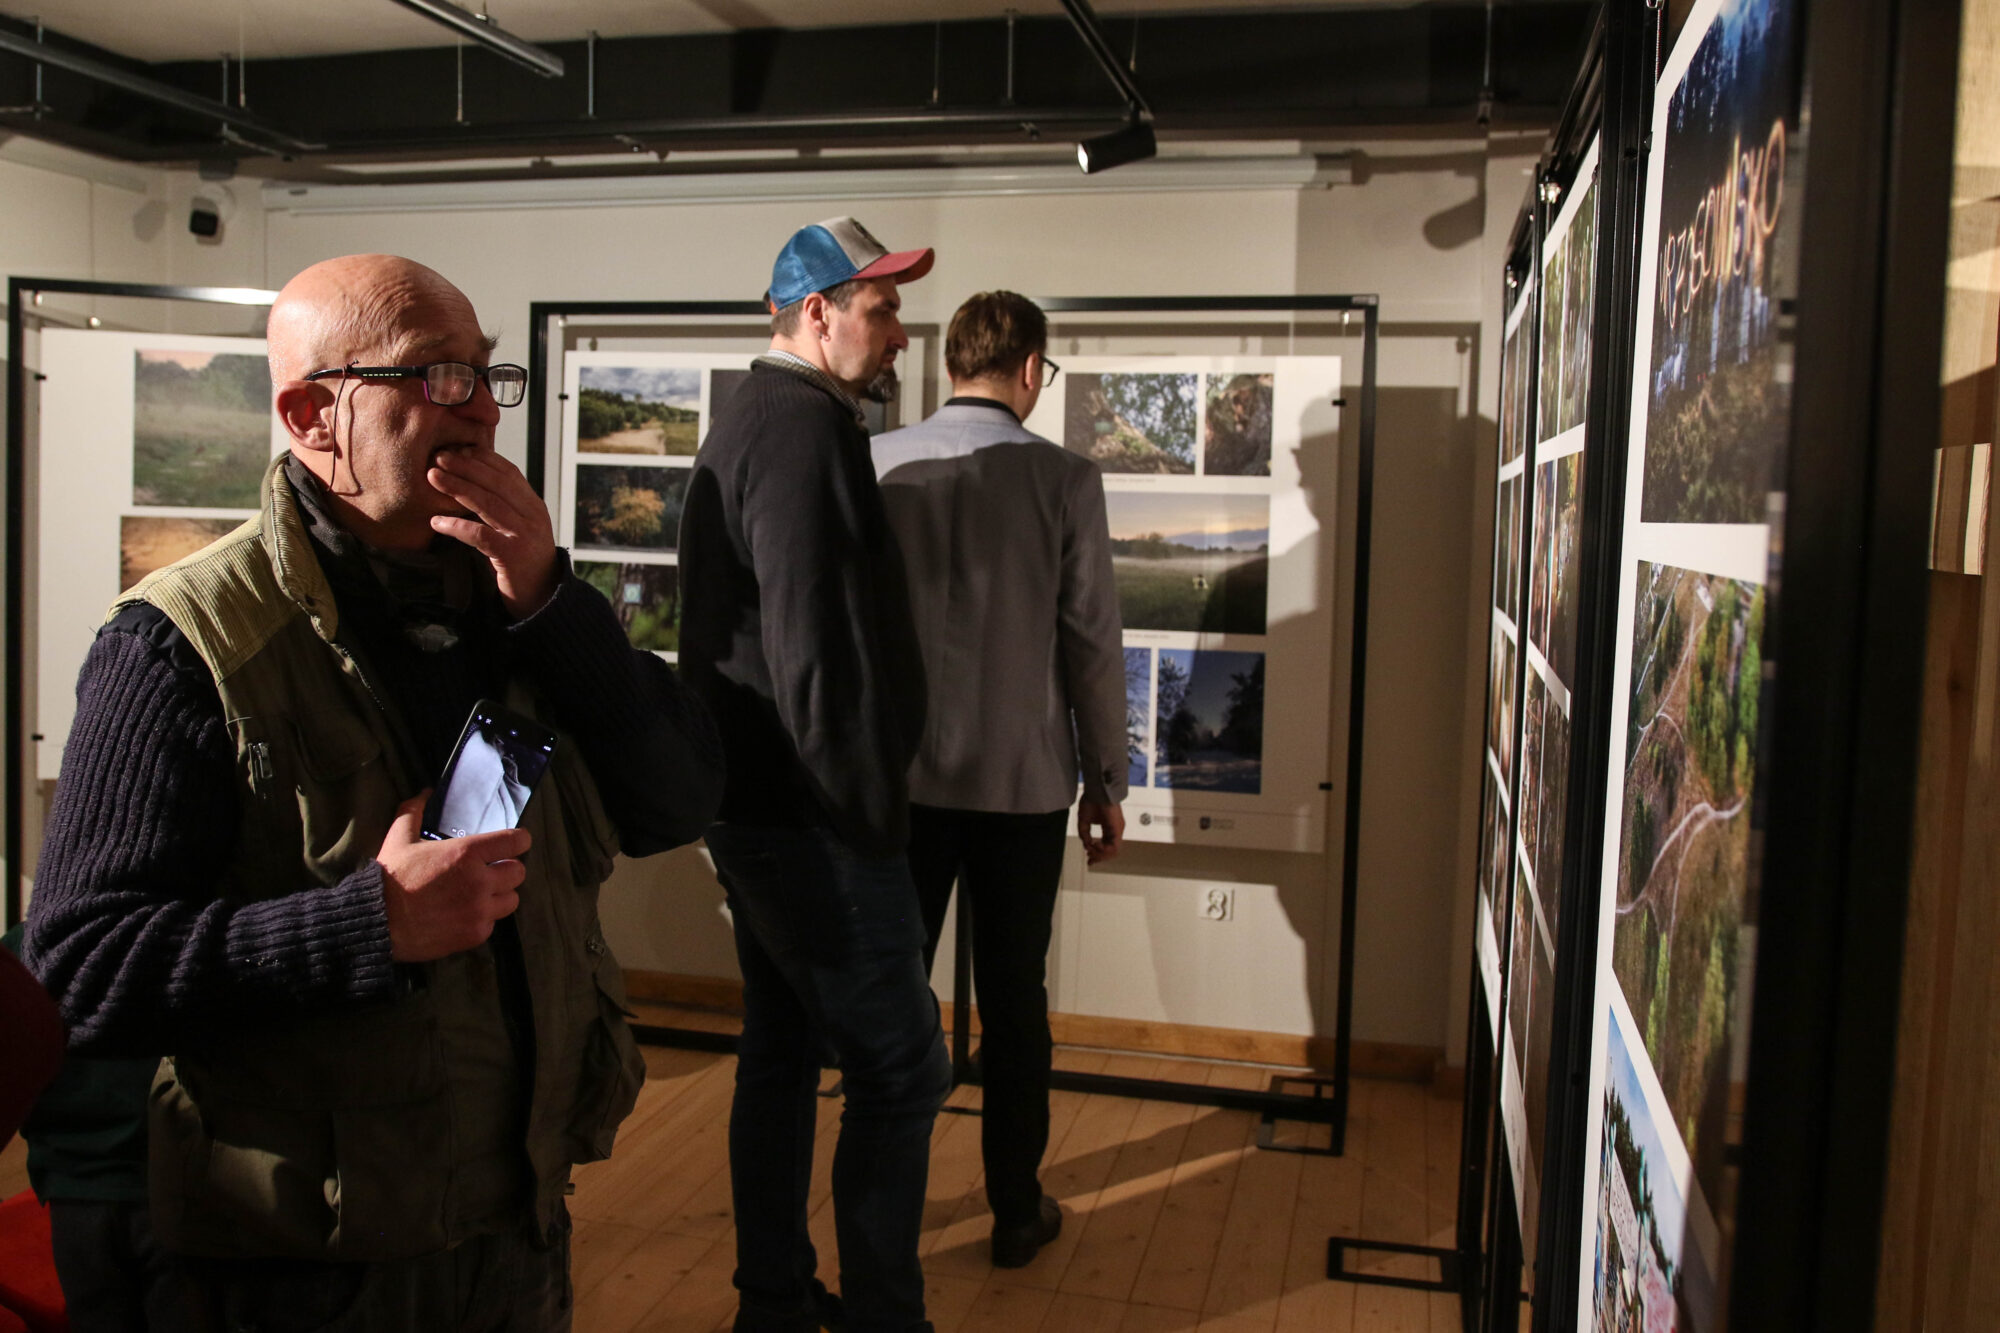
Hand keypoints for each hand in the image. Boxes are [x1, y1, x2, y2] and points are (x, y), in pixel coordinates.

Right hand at [376, 792, 530, 962]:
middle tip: (491, 871)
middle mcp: (479, 881)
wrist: (376, 921)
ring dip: (500, 895)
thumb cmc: (390, 877)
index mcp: (466, 853)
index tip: (516, 842)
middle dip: (508, 869)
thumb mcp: (399, 838)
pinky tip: (465, 914)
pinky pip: (493, 924)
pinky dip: (483, 919)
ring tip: (481, 894)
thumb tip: (425, 792)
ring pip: (511, 900)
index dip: (519, 840)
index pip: (516, 841)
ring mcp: (479, 910)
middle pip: (519, 872)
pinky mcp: (474, 934)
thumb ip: (414, 811)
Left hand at [427, 448, 557, 616]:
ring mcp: (525, 535)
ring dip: (457, 488)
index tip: (458, 449)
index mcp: (534, 506)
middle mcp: (533, 516)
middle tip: (438, 457)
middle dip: (465, 467)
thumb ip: (503, 507)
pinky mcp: (512, 556)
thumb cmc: (523, 562)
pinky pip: (480, 536)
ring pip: (488, 504)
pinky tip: (436, 522)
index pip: (509, 473)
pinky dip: (456, 526)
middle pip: (497, 483)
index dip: (483, 458)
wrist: (542, 598)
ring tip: (432, 477)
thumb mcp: (518, 528)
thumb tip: (471, 481)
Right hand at [1078, 801, 1123, 865]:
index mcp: (1109, 829)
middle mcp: (1115, 831)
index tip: (1089, 860)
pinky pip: (1114, 846)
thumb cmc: (1092, 800)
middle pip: (1110, 851)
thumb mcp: (1084, 821)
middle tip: (1089, 858)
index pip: (1106, 846)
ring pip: (1113, 851)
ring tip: (1090, 850)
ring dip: (1100, 854)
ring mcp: (1118, 830)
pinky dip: (1103, 849)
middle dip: (1098, 857)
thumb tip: (1086, 845)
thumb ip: (1084, 834)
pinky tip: (1094, 845)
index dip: (1097, 855)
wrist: (1097, 790)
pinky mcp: (1118, 828)